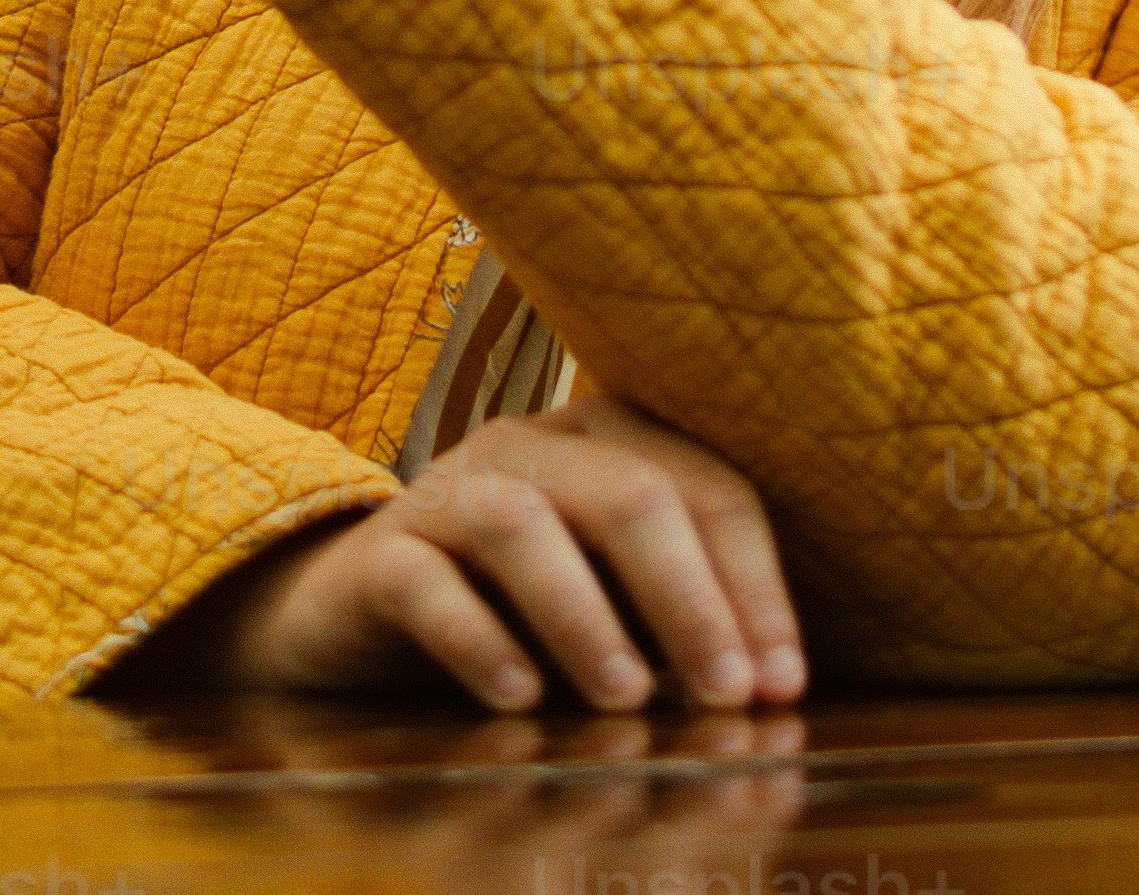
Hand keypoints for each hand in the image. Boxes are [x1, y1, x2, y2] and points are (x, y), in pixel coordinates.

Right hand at [140, 404, 806, 713]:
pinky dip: (478, 640)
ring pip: (521, 525)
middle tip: (727, 694)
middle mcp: (531, 446)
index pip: (708, 489)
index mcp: (610, 441)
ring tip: (627, 697)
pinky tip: (519, 697)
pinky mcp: (379, 553)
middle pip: (629, 494)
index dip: (754, 585)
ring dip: (586, 616)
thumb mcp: (611, 601)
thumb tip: (763, 689)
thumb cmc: (517, 609)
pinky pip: (424, 583)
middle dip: (691, 599)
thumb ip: (674, 621)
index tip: (783, 680)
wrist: (356, 618)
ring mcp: (448, 490)